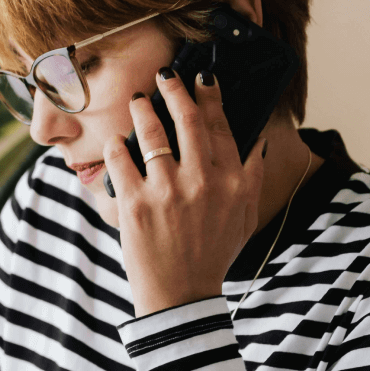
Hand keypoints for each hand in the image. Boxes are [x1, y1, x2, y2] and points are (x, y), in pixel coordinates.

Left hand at [101, 68, 266, 317]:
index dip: (211, 96)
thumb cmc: (212, 253)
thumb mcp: (244, 216)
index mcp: (232, 182)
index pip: (222, 126)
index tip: (203, 75)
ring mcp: (167, 191)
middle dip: (174, 89)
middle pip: (188, 120)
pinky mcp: (135, 203)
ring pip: (152, 133)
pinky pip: (120, 159)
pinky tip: (115, 139)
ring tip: (136, 100)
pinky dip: (116, 145)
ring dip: (142, 109)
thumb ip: (251, 176)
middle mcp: (203, 182)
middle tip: (164, 75)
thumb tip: (254, 139)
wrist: (181, 295)